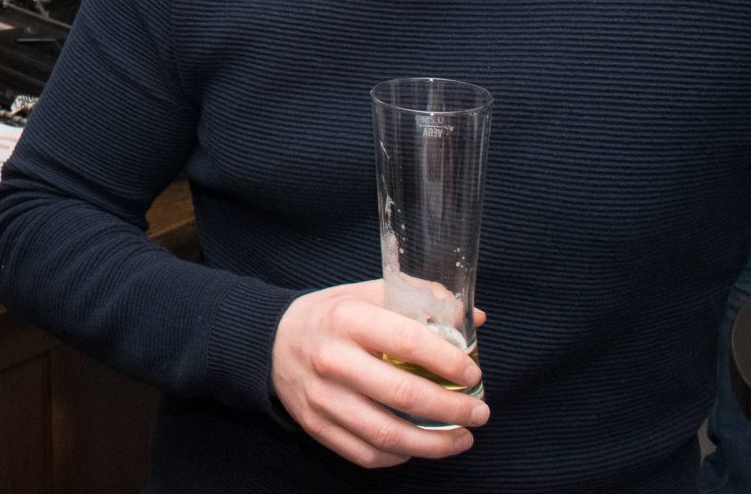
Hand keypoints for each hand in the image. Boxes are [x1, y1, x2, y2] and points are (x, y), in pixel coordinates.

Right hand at [270, 280, 489, 468]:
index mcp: (348, 319)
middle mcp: (333, 359)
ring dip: (435, 444)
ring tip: (463, 438)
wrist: (270, 341)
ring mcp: (323, 397)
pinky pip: (366, 454)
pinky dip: (400, 457)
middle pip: (404, 394)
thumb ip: (419, 299)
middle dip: (453, 409)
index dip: (448, 362)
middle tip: (480, 413)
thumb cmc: (330, 316)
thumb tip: (474, 318)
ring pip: (388, 435)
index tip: (473, 374)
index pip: (409, 342)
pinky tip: (419, 447)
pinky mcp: (316, 425)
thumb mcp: (366, 293)